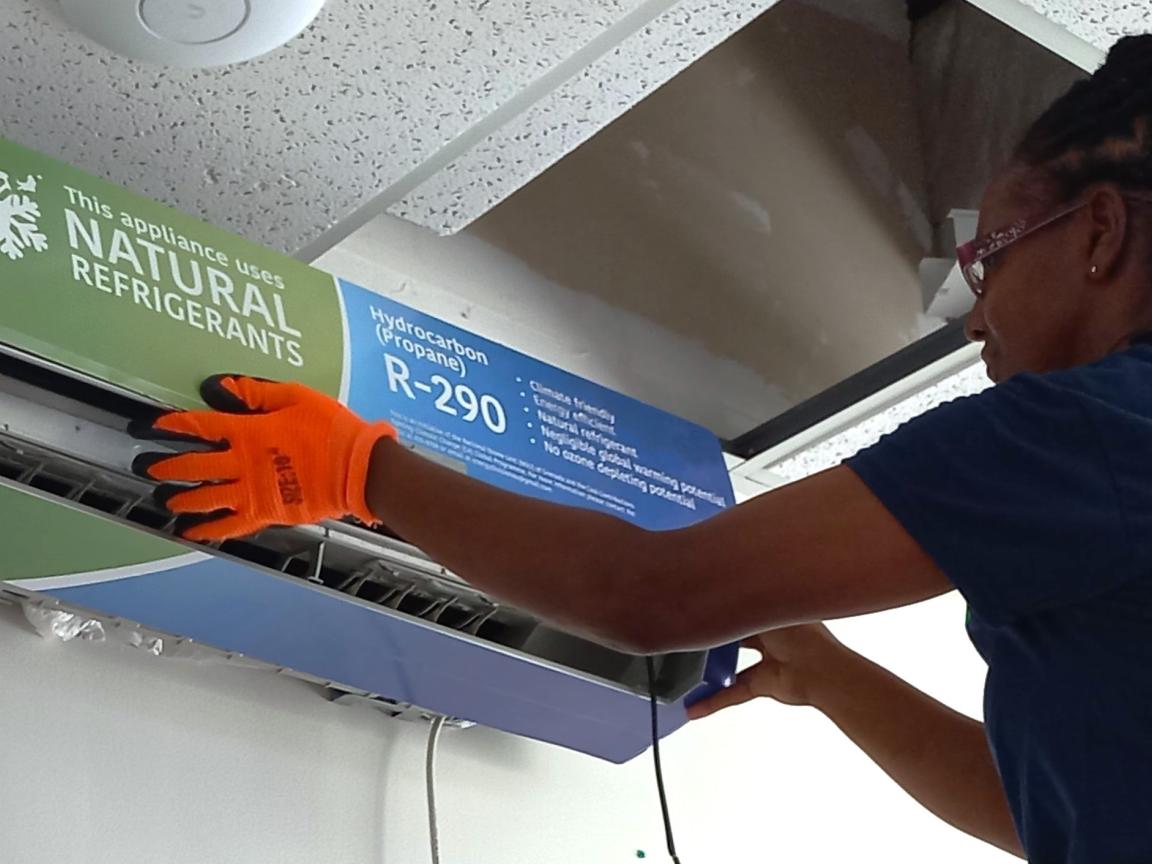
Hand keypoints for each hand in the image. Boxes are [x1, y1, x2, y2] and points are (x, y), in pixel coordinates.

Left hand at [130, 375, 397, 541]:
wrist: (358, 468)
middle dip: (165, 465)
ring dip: (180, 498)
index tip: (150, 427)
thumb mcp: (296, 397)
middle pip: (193, 466)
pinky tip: (189, 532)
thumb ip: (255, 392)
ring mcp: (251, 492)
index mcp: (248, 432)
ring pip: (204, 498)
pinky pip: (228, 525)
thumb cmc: (332, 429)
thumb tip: (217, 387)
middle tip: (145, 466)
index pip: (199, 427)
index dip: (172, 426)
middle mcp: (242, 464)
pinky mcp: (265, 513)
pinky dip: (207, 530)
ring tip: (164, 498)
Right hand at [686, 623, 845, 719]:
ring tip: (686, 672)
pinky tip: (696, 708)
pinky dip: (715, 701)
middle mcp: (770, 638)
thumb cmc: (803, 635)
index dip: (723, 609)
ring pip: (731, 668)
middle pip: (734, 638)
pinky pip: (734, 692)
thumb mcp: (763, 611)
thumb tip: (716, 599)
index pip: (742, 609)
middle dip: (714, 639)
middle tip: (688, 638)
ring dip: (710, 672)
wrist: (822, 671)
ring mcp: (766, 663)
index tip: (700, 608)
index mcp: (773, 613)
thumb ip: (737, 608)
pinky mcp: (763, 685)